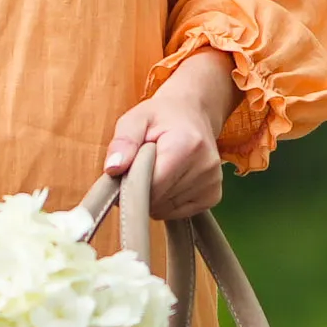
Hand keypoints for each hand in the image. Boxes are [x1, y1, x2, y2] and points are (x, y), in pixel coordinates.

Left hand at [103, 53, 235, 221]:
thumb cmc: (162, 117)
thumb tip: (113, 168)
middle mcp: (205, 166)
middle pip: (157, 200)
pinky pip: (178, 213)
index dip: (130, 184)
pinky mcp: (213, 196)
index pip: (151, 186)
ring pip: (165, 209)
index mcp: (186, 145)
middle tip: (141, 167)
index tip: (125, 172)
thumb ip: (123, 142)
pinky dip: (167, 202)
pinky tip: (170, 181)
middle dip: (142, 190)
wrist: (194, 113)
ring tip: (158, 171)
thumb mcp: (136, 119)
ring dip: (154, 196)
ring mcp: (212, 183)